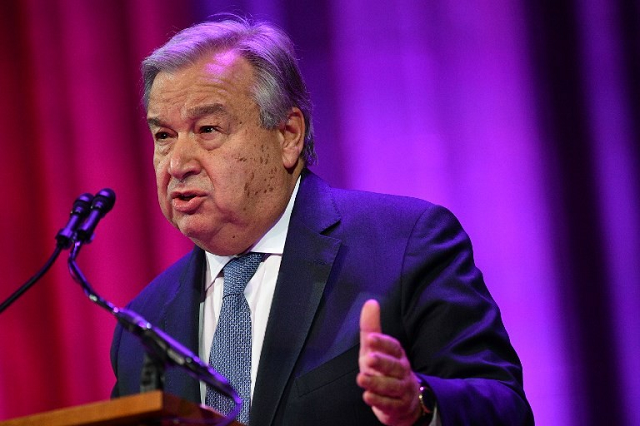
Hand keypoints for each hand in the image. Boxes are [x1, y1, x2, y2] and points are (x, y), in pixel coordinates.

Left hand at [357, 299, 422, 425]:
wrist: (405, 401)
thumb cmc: (386, 369)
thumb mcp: (375, 348)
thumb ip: (372, 328)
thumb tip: (371, 302)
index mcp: (397, 355)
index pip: (394, 347)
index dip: (382, 342)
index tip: (370, 338)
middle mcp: (402, 371)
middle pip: (395, 367)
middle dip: (382, 363)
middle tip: (368, 359)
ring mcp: (402, 390)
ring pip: (392, 386)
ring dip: (377, 383)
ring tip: (361, 378)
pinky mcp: (398, 407)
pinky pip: (390, 405)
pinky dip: (379, 401)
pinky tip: (367, 396)